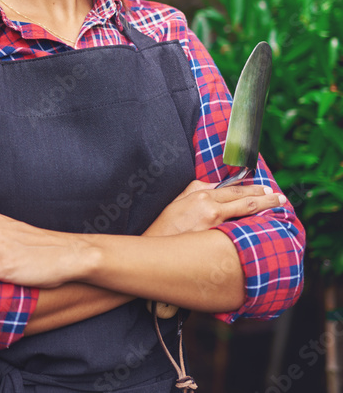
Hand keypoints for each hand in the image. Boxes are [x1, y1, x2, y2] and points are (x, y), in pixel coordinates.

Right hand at [143, 179, 286, 237]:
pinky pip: (239, 231)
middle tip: (280, 198)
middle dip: (265, 198)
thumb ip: (197, 190)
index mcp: (201, 196)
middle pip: (244, 200)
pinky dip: (252, 227)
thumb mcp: (177, 201)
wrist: (156, 248)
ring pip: (245, 214)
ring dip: (263, 210)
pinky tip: (263, 228)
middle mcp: (211, 208)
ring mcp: (215, 224)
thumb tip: (215, 186)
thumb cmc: (165, 226)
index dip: (251, 189)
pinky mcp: (216, 240)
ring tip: (276, 208)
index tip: (265, 190)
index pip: (232, 189)